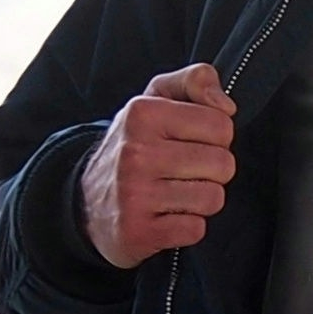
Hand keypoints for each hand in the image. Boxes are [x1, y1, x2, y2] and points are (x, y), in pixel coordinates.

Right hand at [79, 63, 236, 267]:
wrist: (85, 203)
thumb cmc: (135, 147)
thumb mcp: (156, 100)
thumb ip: (194, 82)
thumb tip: (226, 106)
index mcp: (143, 113)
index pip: (221, 124)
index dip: (216, 137)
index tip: (192, 142)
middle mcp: (135, 152)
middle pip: (223, 164)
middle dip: (212, 171)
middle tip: (185, 171)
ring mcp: (135, 194)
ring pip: (213, 198)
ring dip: (201, 200)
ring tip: (175, 193)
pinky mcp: (138, 231)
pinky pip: (196, 229)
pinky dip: (188, 226)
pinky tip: (166, 216)